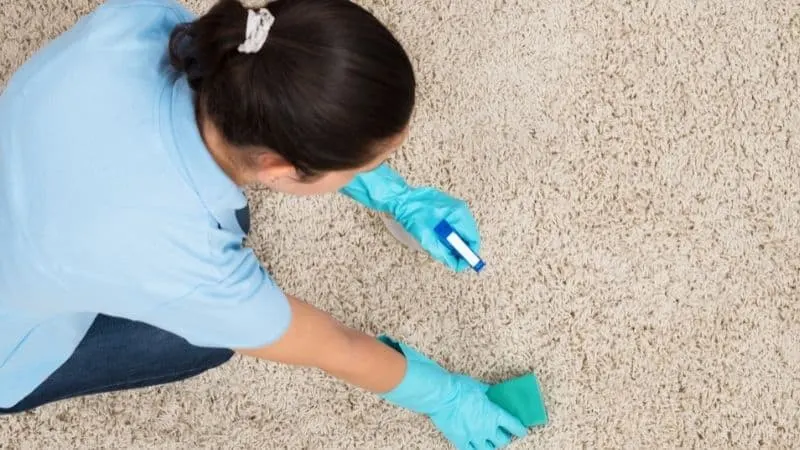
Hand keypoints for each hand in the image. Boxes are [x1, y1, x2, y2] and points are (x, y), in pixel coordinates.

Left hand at [340, 165, 479, 271]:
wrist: (399, 198)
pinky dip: (448, 234)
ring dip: (453, 242)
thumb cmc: (410, 213)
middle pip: (468, 235)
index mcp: (458, 214)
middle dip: (460, 249)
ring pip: (461, 231)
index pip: (473, 239)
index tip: (461, 264)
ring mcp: (454, 206)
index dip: (468, 255)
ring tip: (440, 246)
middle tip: (450, 258)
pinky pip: (454, 224)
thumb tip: (456, 264)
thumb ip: (443, 253)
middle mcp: (460, 209)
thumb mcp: (426, 238)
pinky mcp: (447, 207)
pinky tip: (437, 237)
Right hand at [379, 337, 526, 448]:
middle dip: (504, 437)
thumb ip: (489, 394)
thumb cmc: (459, 388)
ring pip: (489, 449)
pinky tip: (474, 445)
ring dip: (491, 445)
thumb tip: (494, 394)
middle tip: (502, 433)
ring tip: (489, 441)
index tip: (522, 430)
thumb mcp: (479, 387)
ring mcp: (474, 436)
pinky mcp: (460, 440)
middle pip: (503, 440)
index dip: (520, 429)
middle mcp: (487, 428)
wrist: (441, 395)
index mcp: (495, 414)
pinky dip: (474, 448)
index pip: (514, 426)